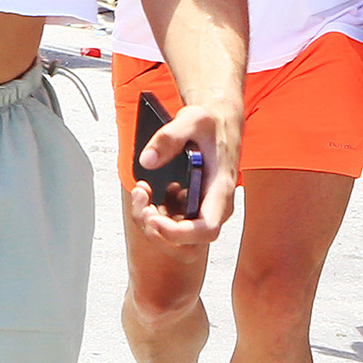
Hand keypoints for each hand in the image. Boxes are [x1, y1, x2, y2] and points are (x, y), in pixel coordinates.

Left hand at [130, 96, 238, 245]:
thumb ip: (169, 138)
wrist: (218, 122)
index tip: (153, 219)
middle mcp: (216, 206)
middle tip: (141, 201)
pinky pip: (171, 224)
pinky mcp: (192, 207)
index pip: (207, 229)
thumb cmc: (210, 124)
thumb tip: (147, 161)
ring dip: (151, 222)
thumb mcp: (191, 119)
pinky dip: (153, 213)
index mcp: (221, 190)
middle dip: (156, 229)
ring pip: (176, 238)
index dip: (178, 234)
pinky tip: (149, 191)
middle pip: (188, 242)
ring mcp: (204, 209)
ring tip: (142, 192)